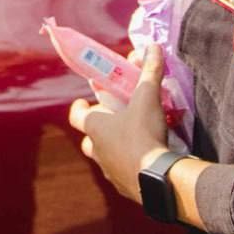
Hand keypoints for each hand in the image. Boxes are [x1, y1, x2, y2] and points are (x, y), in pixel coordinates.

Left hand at [69, 43, 170, 201]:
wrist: (157, 179)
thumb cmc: (144, 135)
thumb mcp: (148, 99)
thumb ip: (149, 72)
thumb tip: (153, 47)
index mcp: (95, 127)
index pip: (75, 116)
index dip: (79, 107)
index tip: (85, 101)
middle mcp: (96, 149)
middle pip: (88, 137)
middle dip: (97, 128)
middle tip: (114, 119)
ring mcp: (108, 169)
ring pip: (103, 156)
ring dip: (112, 147)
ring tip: (131, 138)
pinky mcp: (123, 185)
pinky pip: (120, 172)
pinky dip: (127, 165)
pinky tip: (143, 159)